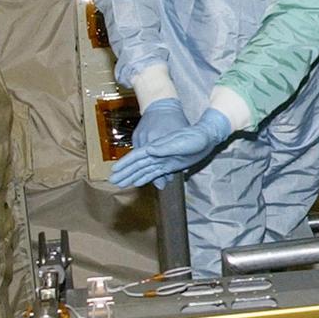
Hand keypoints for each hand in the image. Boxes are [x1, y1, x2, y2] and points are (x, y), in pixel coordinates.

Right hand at [109, 109, 231, 187]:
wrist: (205, 133)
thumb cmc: (194, 136)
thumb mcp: (181, 140)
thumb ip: (166, 147)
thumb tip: (150, 151)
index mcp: (157, 145)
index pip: (138, 155)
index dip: (126, 162)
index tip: (115, 169)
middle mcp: (157, 152)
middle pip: (138, 163)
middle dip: (125, 172)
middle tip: (113, 181)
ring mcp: (162, 158)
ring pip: (144, 168)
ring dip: (132, 176)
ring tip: (121, 184)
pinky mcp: (169, 163)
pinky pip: (153, 171)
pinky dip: (145, 177)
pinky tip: (138, 182)